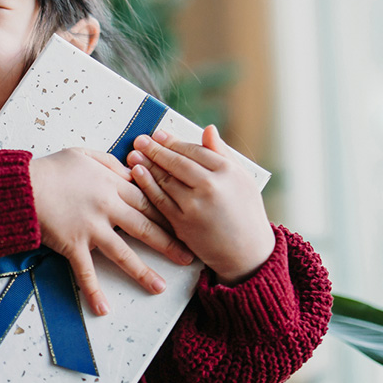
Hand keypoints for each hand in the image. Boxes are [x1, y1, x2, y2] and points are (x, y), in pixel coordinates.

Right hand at [30, 148, 194, 314]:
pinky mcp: (72, 245)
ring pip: (123, 253)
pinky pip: (85, 272)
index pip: (148, 200)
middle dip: (169, 243)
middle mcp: (106, 207)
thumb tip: (129, 170)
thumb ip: (109, 162)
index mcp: (111, 184)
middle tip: (187, 256)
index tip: (184, 223)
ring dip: (143, 272)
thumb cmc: (50, 169)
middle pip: (145, 227)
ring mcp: (90, 228)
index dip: (168, 212)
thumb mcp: (83, 154)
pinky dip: (93, 292)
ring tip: (160, 287)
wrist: (22, 186)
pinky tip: (103, 309)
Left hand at [127, 125, 274, 284]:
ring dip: (147, 165)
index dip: (173, 142)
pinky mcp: (182, 223)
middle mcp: (211, 186)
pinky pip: (159, 200)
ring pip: (165, 180)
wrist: (247, 253)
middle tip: (140, 139)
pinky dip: (146, 185)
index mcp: (227, 171)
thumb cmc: (246, 212)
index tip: (159, 134)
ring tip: (134, 153)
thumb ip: (223, 153)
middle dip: (155, 149)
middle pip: (176, 163)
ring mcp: (194, 205)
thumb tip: (208, 129)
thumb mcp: (243, 178)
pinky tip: (137, 173)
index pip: (194, 150)